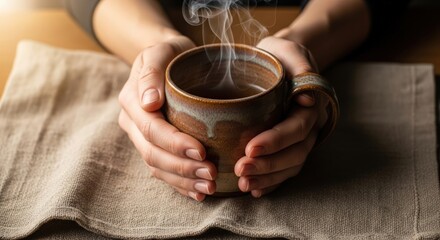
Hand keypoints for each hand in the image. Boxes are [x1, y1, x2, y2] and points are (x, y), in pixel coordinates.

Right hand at [118, 36, 216, 200]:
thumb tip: (148, 102)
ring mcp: (141, 138)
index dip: (176, 144)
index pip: (152, 130)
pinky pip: (162, 171)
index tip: (202, 152)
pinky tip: (198, 192)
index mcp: (132, 102)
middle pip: (154, 153)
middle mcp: (133, 123)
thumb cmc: (170, 55)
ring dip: (183, 181)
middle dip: (182, 168)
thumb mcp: (160, 52)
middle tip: (211, 174)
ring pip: (157, 167)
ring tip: (209, 187)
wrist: (168, 60)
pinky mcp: (153, 146)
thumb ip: (151, 72)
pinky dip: (180, 184)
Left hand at [234, 36, 328, 197]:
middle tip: (241, 170)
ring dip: (268, 178)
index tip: (249, 148)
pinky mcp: (289, 147)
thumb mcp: (288, 51)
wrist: (281, 63)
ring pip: (291, 165)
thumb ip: (299, 65)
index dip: (275, 141)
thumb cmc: (280, 56)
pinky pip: (285, 170)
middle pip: (295, 153)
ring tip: (244, 185)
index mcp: (310, 105)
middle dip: (268, 165)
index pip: (296, 128)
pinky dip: (272, 183)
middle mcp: (310, 126)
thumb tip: (307, 98)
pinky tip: (255, 190)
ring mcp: (301, 139)